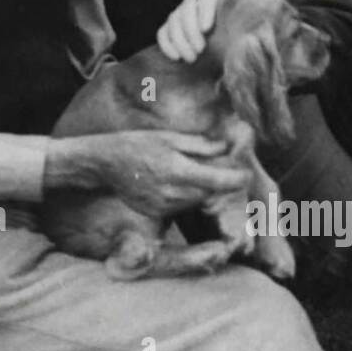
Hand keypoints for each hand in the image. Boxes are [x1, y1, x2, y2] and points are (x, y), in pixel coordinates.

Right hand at [101, 129, 249, 217]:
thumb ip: (202, 145)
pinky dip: (189, 198)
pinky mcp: (157, 213)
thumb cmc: (138, 144)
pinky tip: (181, 184)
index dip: (238, 178)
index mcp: (178, 170)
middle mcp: (173, 193)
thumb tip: (228, 147)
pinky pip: (183, 207)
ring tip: (203, 175)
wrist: (104, 163)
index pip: (220, 181)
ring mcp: (164, 206)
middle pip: (212, 194)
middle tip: (230, 172)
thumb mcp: (171, 137)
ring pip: (199, 202)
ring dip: (207, 192)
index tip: (247, 173)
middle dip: (223, 184)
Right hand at [156, 0, 238, 61]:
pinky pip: (162, 33)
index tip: (206, 30)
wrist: (225, 52)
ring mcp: (180, 12)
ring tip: (192, 59)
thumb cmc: (233, 33)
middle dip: (191, 32)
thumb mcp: (235, 19)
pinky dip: (167, 46)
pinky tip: (177, 58)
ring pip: (173, 22)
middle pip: (186, 10)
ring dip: (181, 42)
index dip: (204, 12)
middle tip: (200, 50)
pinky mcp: (169, 27)